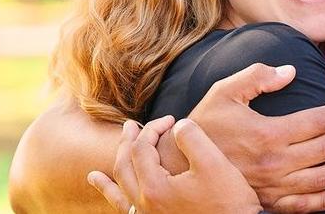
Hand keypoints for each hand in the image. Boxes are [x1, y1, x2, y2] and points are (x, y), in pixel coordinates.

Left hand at [88, 115, 261, 213]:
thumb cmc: (228, 202)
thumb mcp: (214, 163)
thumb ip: (192, 137)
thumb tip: (178, 126)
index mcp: (154, 186)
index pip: (142, 148)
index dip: (154, 128)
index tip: (172, 119)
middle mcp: (144, 204)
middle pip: (125, 167)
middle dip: (128, 144)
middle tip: (130, 127)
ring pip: (120, 192)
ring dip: (111, 174)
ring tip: (96, 172)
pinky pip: (126, 211)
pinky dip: (112, 199)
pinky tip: (105, 191)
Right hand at [187, 63, 324, 212]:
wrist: (181, 163)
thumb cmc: (206, 124)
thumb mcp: (225, 91)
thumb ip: (258, 76)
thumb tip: (290, 71)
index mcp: (267, 133)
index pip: (316, 122)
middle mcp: (274, 162)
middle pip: (324, 149)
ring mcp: (272, 186)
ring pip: (320, 178)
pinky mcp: (268, 202)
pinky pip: (303, 207)